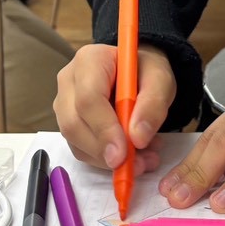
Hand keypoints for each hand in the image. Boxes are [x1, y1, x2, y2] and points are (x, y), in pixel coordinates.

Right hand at [54, 42, 175, 176]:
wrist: (138, 74)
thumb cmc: (146, 71)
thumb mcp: (160, 80)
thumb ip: (153, 105)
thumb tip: (137, 138)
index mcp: (89, 61)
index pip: (88, 99)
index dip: (104, 129)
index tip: (123, 154)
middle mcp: (68, 81)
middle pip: (74, 123)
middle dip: (104, 151)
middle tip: (137, 164)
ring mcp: (64, 104)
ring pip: (75, 141)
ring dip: (107, 159)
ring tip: (143, 159)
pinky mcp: (68, 124)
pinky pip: (80, 150)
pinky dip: (104, 160)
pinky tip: (130, 157)